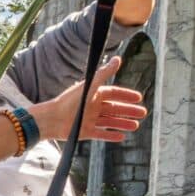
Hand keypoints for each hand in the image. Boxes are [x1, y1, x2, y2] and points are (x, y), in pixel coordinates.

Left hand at [32, 56, 146, 142]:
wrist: (51, 119)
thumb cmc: (70, 100)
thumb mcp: (90, 86)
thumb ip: (104, 73)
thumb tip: (118, 58)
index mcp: (93, 94)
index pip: (113, 94)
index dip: (126, 95)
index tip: (139, 97)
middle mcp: (92, 107)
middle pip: (114, 108)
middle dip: (128, 110)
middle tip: (143, 113)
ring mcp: (88, 120)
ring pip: (109, 122)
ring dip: (122, 123)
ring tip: (136, 125)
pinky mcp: (84, 132)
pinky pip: (100, 134)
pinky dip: (110, 136)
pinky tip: (122, 137)